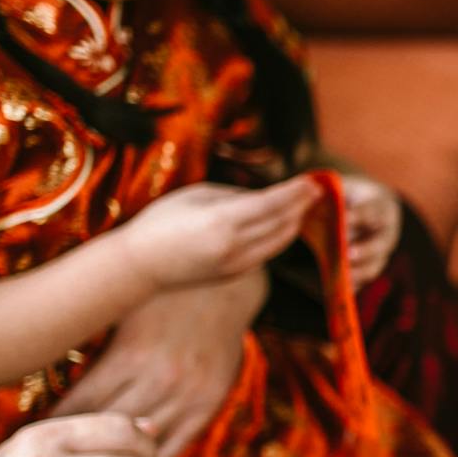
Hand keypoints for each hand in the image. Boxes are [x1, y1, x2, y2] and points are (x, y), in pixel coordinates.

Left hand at [52, 271, 264, 456]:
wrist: (226, 284)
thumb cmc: (163, 291)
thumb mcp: (122, 308)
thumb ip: (95, 346)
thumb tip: (54, 374)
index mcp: (130, 355)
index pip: (80, 405)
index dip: (56, 422)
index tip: (37, 434)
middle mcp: (160, 379)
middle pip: (107, 429)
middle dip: (80, 444)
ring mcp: (188, 394)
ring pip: (142, 445)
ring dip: (116, 456)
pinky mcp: (210, 404)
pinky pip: (176, 446)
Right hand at [116, 179, 321, 290]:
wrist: (141, 266)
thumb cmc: (161, 222)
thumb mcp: (197, 196)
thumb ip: (235, 195)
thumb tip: (267, 196)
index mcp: (222, 221)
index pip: (273, 204)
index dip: (296, 192)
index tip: (313, 181)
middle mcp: (235, 246)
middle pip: (283, 223)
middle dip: (302, 206)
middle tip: (316, 190)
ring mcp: (238, 264)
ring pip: (280, 241)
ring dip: (295, 222)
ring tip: (305, 205)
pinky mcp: (236, 275)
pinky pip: (267, 252)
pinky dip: (279, 237)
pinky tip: (283, 224)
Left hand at [340, 175, 402, 289]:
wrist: (368, 207)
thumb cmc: (350, 197)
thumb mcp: (344, 189)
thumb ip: (330, 193)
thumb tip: (310, 194)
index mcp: (380, 207)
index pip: (373, 211)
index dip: (359, 216)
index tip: (344, 219)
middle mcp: (386, 232)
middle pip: (379, 243)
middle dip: (364, 250)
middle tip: (348, 255)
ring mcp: (381, 252)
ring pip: (374, 264)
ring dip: (360, 272)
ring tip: (343, 279)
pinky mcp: (372, 267)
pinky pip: (365, 280)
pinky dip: (355, 286)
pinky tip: (342, 291)